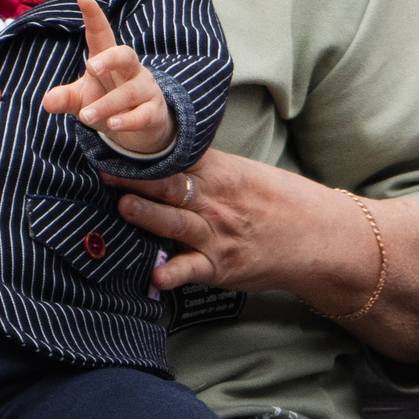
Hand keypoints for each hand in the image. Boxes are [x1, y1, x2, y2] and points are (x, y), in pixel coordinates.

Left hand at [40, 0, 174, 156]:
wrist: (141, 127)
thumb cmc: (107, 102)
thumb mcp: (82, 100)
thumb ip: (65, 98)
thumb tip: (47, 102)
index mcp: (109, 60)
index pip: (101, 35)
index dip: (93, 16)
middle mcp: (130, 70)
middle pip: (125, 55)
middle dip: (110, 59)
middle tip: (91, 66)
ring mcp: (144, 90)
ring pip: (129, 92)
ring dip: (107, 104)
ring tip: (86, 116)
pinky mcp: (153, 112)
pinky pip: (143, 115)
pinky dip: (128, 120)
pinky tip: (113, 124)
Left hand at [103, 148, 351, 295]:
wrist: (314, 236)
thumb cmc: (274, 201)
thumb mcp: (240, 173)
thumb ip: (200, 165)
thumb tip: (158, 152)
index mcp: (218, 172)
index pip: (175, 157)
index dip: (144, 151)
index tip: (114, 143)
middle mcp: (214, 201)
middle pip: (169, 186)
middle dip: (135, 179)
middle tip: (104, 171)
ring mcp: (215, 234)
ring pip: (175, 223)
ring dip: (149, 216)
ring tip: (124, 208)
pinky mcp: (218, 266)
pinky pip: (191, 270)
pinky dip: (173, 273)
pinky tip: (155, 276)